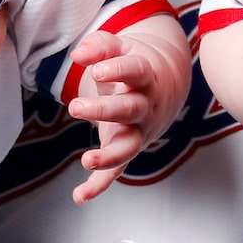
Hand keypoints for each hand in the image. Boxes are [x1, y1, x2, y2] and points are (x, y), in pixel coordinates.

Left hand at [64, 29, 164, 200]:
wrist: (167, 87)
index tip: (97, 70)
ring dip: (109, 155)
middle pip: (129, 110)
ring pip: (128, 146)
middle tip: (75, 107)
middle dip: (103, 110)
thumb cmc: (135, 65)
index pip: (135, 71)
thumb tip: (78, 55)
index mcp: (146, 77)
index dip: (117, 70)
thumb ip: (100, 46)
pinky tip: (79, 196)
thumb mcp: (121, 48)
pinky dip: (99, 185)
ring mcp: (139, 131)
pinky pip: (117, 171)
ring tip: (87, 160)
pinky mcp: (127, 148)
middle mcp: (146, 107)